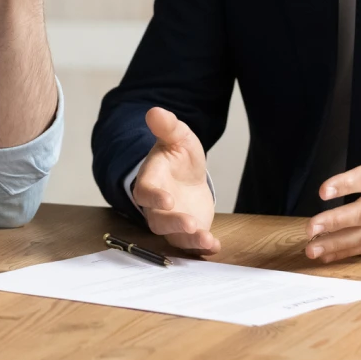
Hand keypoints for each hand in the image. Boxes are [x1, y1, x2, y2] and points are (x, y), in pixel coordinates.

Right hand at [132, 107, 219, 255]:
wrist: (188, 176)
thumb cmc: (178, 156)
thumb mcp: (178, 137)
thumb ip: (167, 127)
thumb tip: (155, 111)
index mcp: (150, 182)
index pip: (145, 192)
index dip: (153, 197)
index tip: (167, 199)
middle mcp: (157, 207)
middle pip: (158, 221)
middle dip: (173, 224)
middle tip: (189, 224)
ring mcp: (173, 221)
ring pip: (175, 236)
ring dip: (189, 239)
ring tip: (206, 239)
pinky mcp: (189, 232)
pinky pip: (191, 244)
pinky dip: (202, 247)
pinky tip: (215, 246)